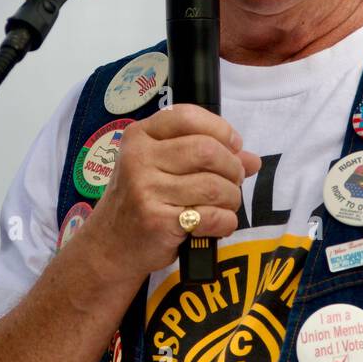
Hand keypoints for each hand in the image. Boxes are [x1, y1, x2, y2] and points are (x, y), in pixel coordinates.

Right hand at [80, 104, 261, 277]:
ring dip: (232, 197)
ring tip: (225, 203)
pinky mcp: (157, 221)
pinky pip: (211, 216)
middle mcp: (139, 159)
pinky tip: (219, 223)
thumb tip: (252, 159)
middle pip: (207, 150)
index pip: (188, 116)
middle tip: (234, 180)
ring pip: (214, 186)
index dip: (221, 130)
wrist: (110, 245)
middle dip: (232, 167)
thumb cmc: (142, 199)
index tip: (234, 146)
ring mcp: (145, 190)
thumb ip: (205, 156)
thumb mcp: (162, 168)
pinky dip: (226, 221)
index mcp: (140, 136)